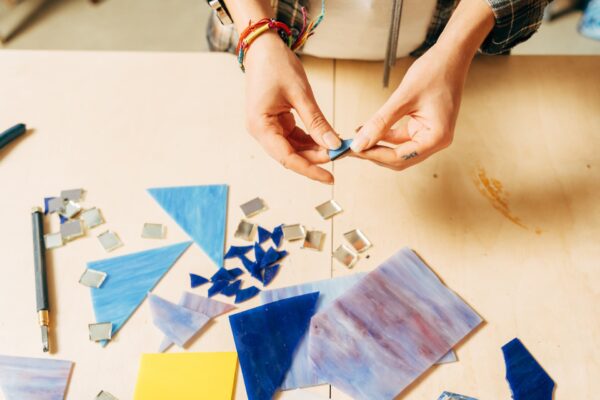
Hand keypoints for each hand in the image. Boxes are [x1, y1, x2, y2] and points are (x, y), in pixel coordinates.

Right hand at [244, 32, 340, 183]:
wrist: (263, 47)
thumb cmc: (276, 65)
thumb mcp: (300, 94)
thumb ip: (316, 122)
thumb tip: (334, 145)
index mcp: (260, 126)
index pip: (287, 158)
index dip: (310, 169)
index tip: (330, 178)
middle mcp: (261, 131)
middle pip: (290, 155)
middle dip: (316, 158)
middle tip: (341, 156)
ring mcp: (268, 127)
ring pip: (293, 148)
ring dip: (315, 150)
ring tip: (337, 148)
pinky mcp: (275, 122)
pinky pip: (294, 137)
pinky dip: (310, 140)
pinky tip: (327, 139)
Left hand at [350, 44, 467, 170]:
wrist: (451, 55)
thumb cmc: (435, 72)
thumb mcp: (403, 98)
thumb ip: (380, 122)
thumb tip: (360, 143)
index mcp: (437, 138)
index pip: (400, 157)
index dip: (375, 154)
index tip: (354, 150)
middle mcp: (435, 140)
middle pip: (399, 159)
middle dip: (374, 153)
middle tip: (350, 148)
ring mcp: (429, 135)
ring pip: (397, 150)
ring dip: (377, 145)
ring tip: (355, 140)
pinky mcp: (421, 127)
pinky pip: (399, 137)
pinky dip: (383, 135)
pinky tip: (366, 130)